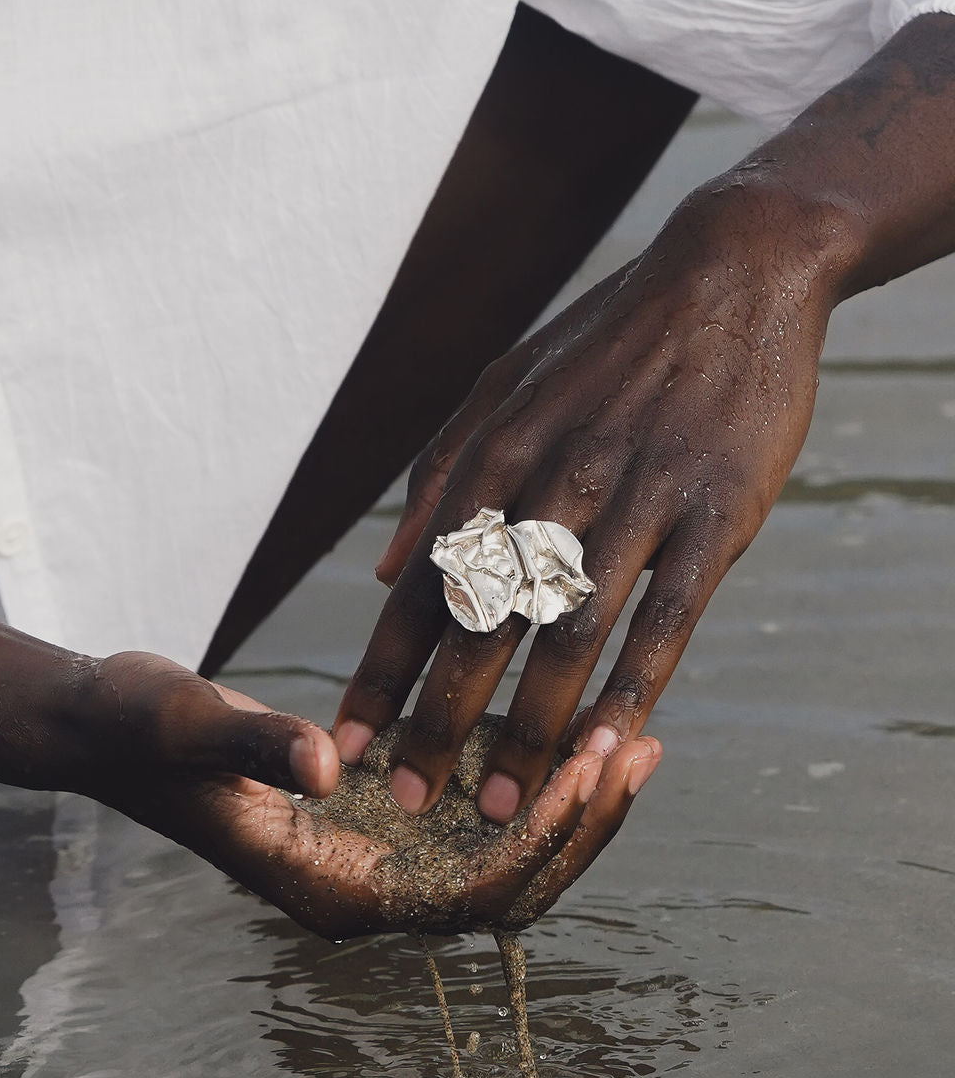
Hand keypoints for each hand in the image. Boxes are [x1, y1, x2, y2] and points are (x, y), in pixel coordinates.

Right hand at [78, 652, 657, 938]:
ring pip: (507, 850)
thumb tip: (330, 767)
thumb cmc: (137, 727)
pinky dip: (529, 769)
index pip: (473, 892)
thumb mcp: (187, 727)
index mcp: (334, 892)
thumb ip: (256, 748)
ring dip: (570, 798)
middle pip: (512, 884)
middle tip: (642, 743)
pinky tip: (569, 714)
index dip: (543, 834)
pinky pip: (478, 808)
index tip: (593, 761)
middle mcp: (371, 888)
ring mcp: (380, 854)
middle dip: (581, 822)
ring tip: (633, 728)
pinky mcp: (383, 814)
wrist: (110, 726)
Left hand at [336, 180, 834, 820]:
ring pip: (570, 634)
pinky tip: (608, 748)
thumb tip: (381, 572)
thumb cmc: (607, 343)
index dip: (380, 672)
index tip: (346, 742)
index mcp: (494, 454)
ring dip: (531, 727)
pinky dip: (634, 689)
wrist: (732, 271)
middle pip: (482, 623)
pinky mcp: (717, 513)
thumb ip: (438, 475)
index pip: (422, 583)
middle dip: (440, 721)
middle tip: (414, 802)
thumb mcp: (504, 384)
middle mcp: (554, 479)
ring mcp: (639, 496)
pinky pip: (667, 618)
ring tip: (505, 806)